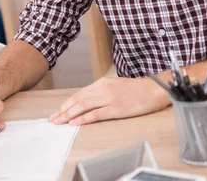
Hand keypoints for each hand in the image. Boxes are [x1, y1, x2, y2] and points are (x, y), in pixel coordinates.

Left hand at [49, 76, 169, 125]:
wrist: (154, 89)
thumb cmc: (136, 89)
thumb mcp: (115, 85)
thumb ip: (101, 92)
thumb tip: (87, 101)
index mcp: (101, 83)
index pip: (78, 94)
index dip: (65, 104)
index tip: (57, 111)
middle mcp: (102, 89)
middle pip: (77, 100)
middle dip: (63, 110)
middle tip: (53, 119)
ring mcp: (109, 98)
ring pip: (83, 106)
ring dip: (69, 114)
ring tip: (59, 121)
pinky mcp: (116, 108)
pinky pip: (96, 114)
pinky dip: (83, 118)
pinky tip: (75, 122)